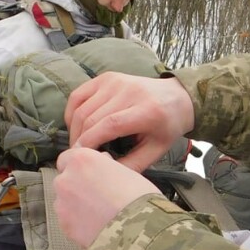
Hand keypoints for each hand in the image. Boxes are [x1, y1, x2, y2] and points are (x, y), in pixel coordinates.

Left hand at [54, 148, 162, 248]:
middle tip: (97, 197)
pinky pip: (68, 221)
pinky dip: (78, 224)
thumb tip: (102, 167)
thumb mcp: (126, 171)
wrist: (138, 230)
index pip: (67, 158)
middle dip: (76, 187)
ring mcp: (62, 204)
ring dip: (76, 206)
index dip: (79, 168)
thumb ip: (106, 167)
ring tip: (98, 215)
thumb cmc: (138, 198)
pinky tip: (96, 227)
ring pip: (64, 202)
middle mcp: (66, 179)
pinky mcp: (65, 226)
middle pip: (64, 180)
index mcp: (81, 160)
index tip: (87, 175)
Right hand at [64, 72, 194, 171]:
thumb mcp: (156, 150)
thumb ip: (132, 164)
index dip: (91, 142)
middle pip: (92, 117)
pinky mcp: (106, 78)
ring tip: (78, 144)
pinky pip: (79, 95)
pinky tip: (76, 127)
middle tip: (78, 156)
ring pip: (82, 107)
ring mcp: (116, 81)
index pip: (110, 125)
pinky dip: (72, 112)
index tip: (81, 158)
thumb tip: (104, 171)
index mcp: (147, 111)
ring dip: (74, 129)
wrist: (177, 98)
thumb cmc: (166, 127)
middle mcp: (130, 91)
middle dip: (79, 140)